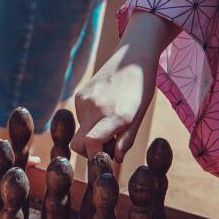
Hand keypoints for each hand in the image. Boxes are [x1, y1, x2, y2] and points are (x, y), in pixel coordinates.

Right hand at [68, 45, 154, 165]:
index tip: (104, 160)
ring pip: (79, 131)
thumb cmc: (141, 90)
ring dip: (90, 133)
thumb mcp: (139, 117)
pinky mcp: (79, 94)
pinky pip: (79, 117)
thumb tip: (116, 160)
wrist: (133, 58)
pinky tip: (103, 109)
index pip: (91, 142)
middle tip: (106, 147)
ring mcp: (85, 99)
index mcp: (115, 114)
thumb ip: (126, 140)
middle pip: (77, 144)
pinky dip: (89, 120)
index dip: (94, 156)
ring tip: (109, 122)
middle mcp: (96, 107)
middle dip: (88, 151)